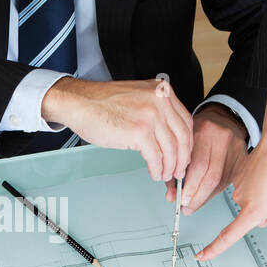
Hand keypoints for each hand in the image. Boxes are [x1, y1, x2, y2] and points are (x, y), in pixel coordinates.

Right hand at [42, 77, 193, 181]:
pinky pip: (156, 157)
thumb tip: (167, 135)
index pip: (185, 121)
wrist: (79, 102)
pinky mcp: (139, 132)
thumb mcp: (138, 97)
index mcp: (162, 92)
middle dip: (182, 158)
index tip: (184, 155)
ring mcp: (150, 116)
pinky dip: (157, 169)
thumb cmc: (102, 103)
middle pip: (182, 136)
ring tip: (165, 175)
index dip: (187, 143)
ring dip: (170, 167)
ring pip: (171, 149)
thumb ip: (156, 110)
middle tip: (179, 171)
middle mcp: (160, 101)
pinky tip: (155, 173)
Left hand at [166, 104, 248, 213]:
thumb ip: (175, 168)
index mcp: (204, 131)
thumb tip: (171, 196)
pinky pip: (227, 181)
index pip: (198, 166)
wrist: (224, 118)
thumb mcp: (185, 143)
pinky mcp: (243, 159)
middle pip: (211, 176)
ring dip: (205, 197)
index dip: (190, 187)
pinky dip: (214, 192)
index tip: (181, 200)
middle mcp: (222, 140)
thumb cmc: (202, 131)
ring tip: (193, 203)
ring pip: (220, 182)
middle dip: (197, 196)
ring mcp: (235, 150)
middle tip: (187, 206)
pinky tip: (205, 195)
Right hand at [196, 90, 266, 261]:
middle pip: (254, 216)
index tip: (202, 255)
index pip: (229, 235)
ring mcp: (240, 186)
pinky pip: (251, 187)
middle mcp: (242, 200)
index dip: (214, 248)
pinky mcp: (240, 175)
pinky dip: (262, 184)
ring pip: (253, 201)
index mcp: (254, 210)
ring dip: (266, 196)